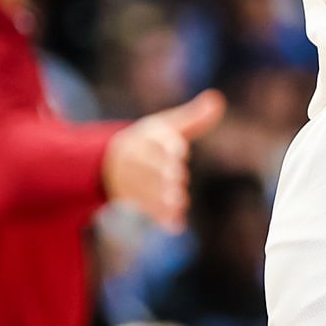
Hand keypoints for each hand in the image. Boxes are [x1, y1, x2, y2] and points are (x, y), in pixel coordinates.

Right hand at [102, 90, 224, 229]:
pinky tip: (176, 225)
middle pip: (150, 167)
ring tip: (180, 203)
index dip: (169, 146)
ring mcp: (133, 181)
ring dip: (161, 198)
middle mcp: (137, 160)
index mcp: (146, 138)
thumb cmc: (148, 140)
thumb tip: (217, 99)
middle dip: (163, 174)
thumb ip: (193, 116)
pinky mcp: (134, 200)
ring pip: (146, 190)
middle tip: (179, 179)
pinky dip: (160, 217)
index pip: (156, 142)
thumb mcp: (166, 125)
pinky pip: (146, 209)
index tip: (181, 150)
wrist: (108, 162)